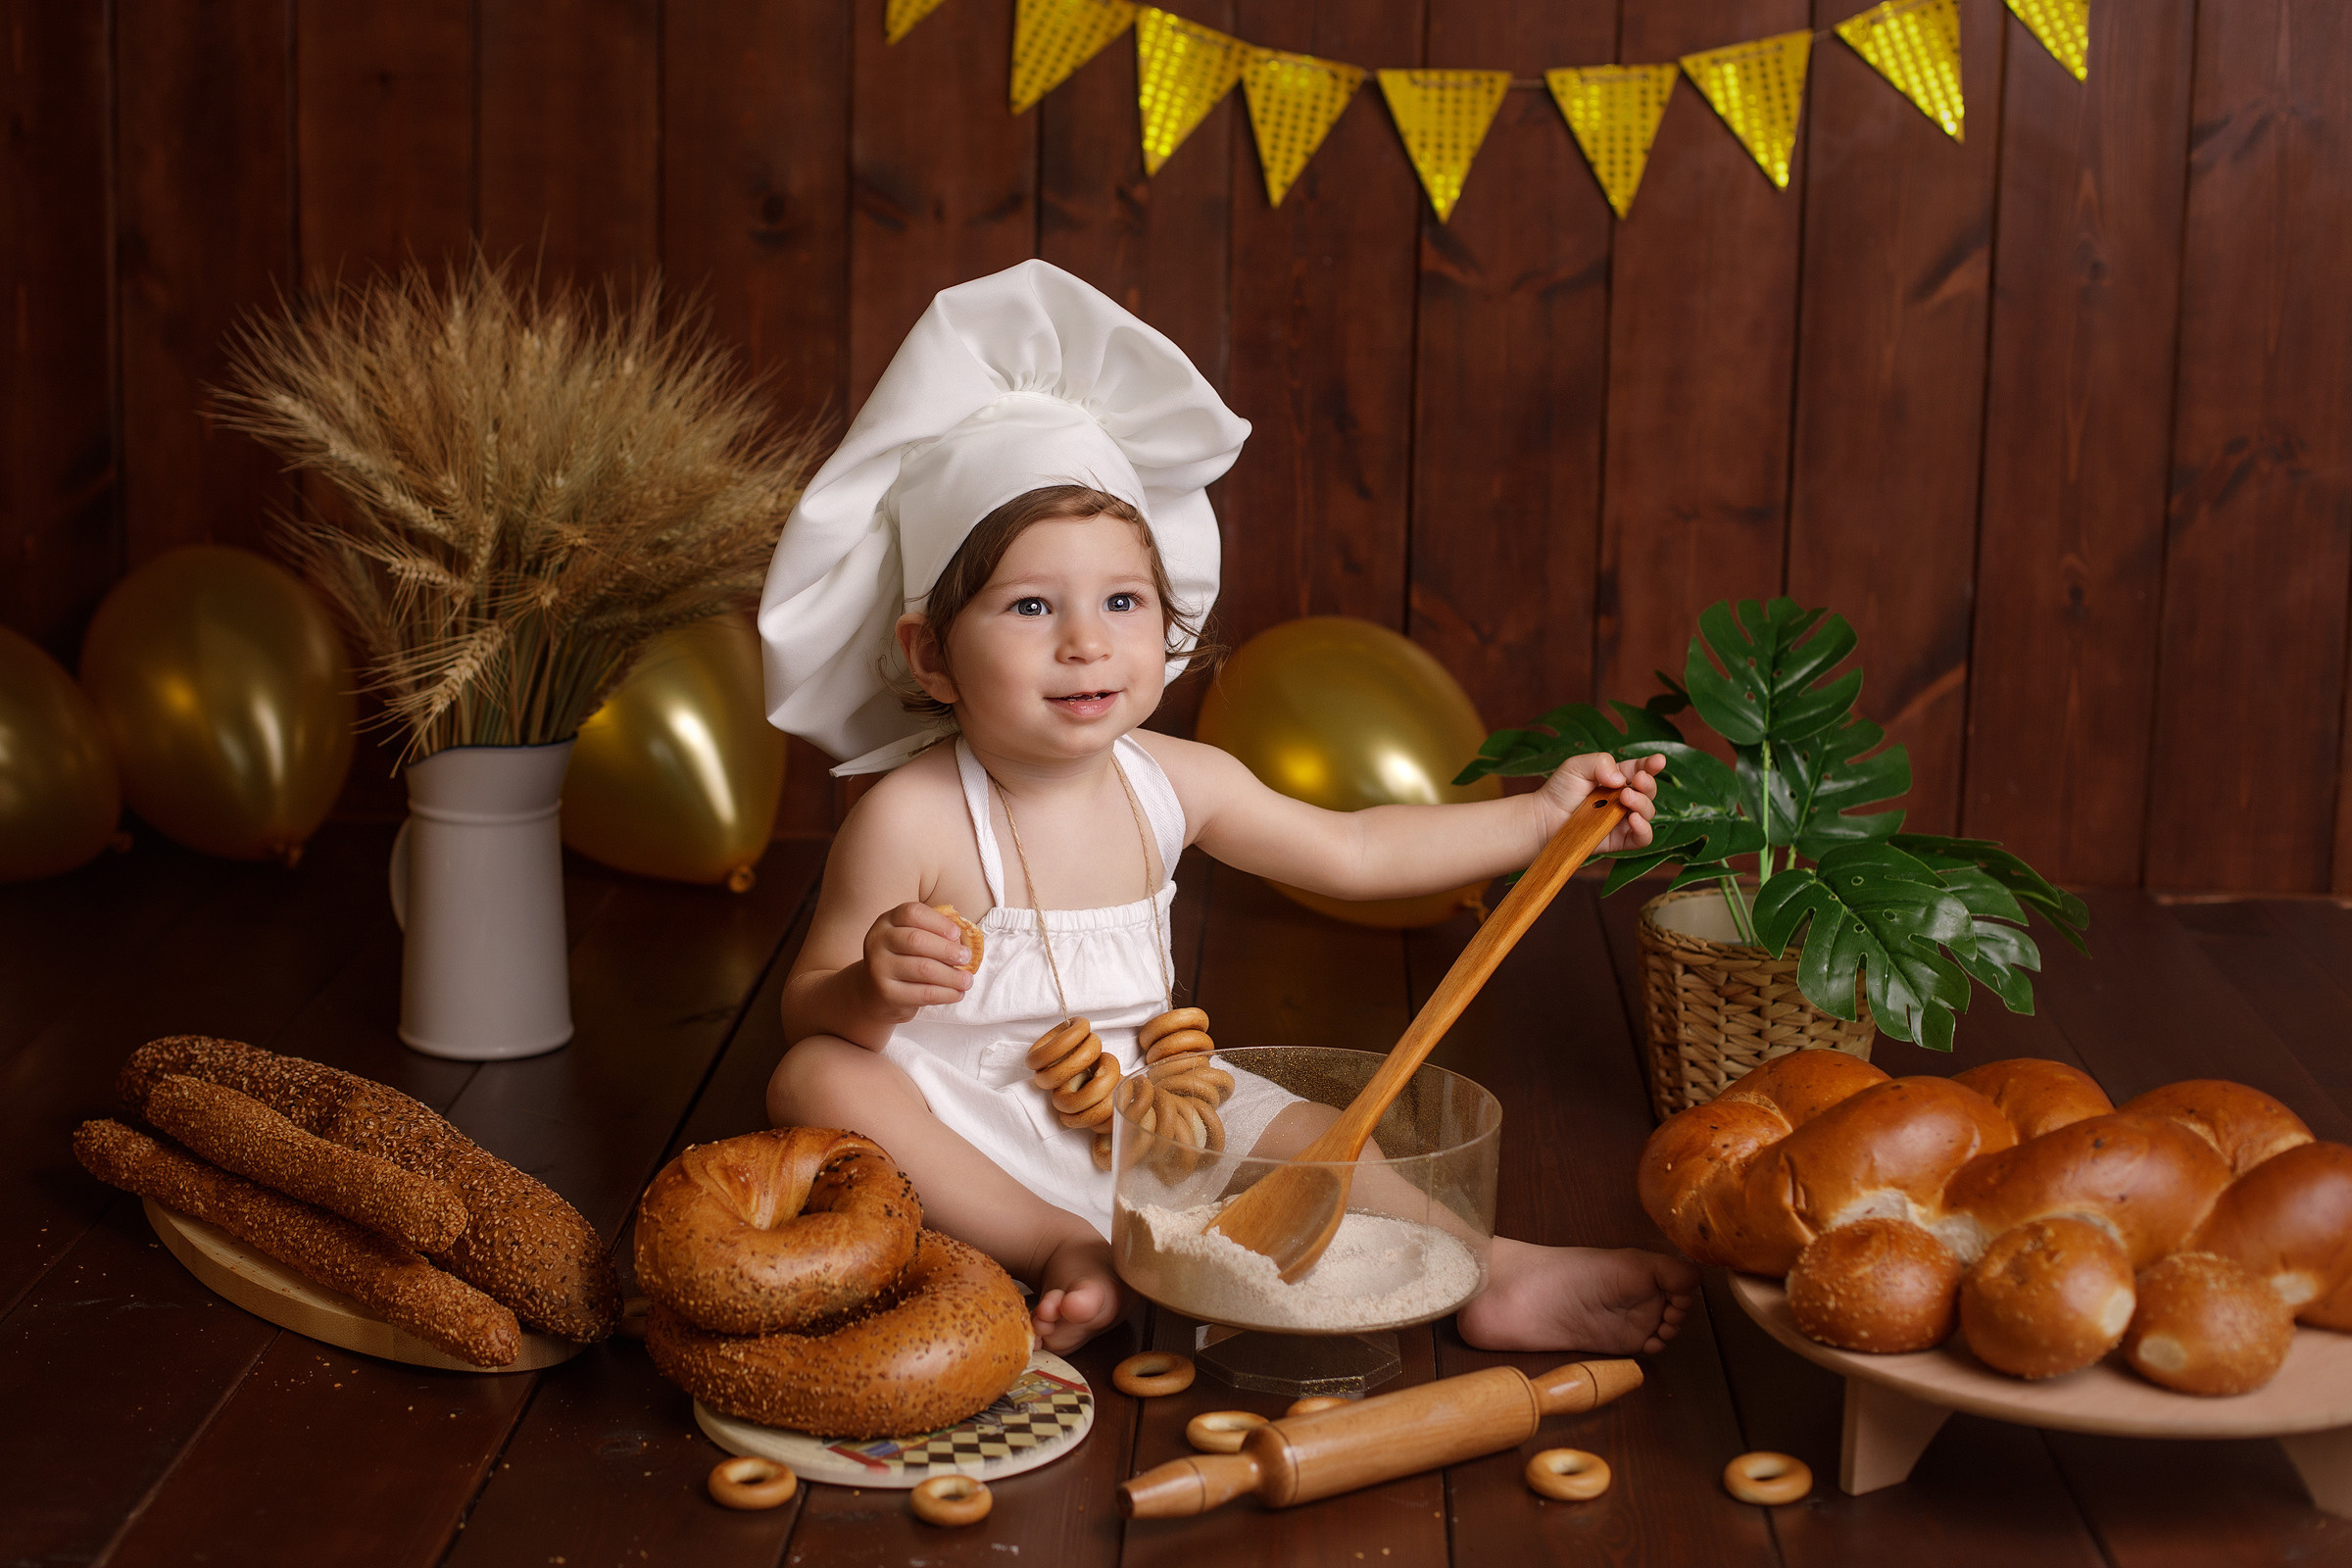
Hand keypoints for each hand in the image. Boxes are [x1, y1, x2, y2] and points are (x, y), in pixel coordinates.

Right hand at [860, 903, 975, 1018]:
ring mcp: (878, 967)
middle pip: (916, 940)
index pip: (912, 913)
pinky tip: (957, 994)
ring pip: (922, 968)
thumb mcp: (915, 939)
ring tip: (967, 980)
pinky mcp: (886, 993)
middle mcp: (878, 941)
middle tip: (967, 958)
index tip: (957, 934)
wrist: (877, 991)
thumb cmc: (906, 959)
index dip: (938, 922)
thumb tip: (964, 942)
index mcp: (887, 921)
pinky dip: (945, 993)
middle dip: (947, 950)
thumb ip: (936, 934)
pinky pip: (922, 993)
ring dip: (951, 975)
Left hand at [1537, 752, 1663, 853]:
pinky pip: (1643, 838)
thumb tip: (1621, 779)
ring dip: (1643, 803)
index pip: (1640, 770)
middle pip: (1648, 790)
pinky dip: (1644, 829)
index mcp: (1617, 778)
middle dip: (1648, 784)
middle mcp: (1623, 798)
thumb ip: (1600, 762)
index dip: (1651, 765)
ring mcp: (1623, 819)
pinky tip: (1634, 819)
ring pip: (1648, 812)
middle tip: (1637, 781)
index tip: (1658, 761)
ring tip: (1626, 798)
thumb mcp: (1577, 765)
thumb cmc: (1560, 790)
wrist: (1544, 818)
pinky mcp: (1620, 840)